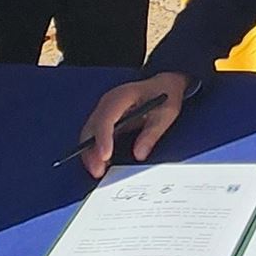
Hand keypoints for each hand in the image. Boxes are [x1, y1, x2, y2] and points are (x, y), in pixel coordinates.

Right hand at [76, 73, 190, 179]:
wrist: (164, 83)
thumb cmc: (165, 94)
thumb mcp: (166, 112)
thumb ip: (152, 133)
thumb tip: (139, 154)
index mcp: (121, 97)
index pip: (106, 118)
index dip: (103, 138)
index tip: (105, 156)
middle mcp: (108, 103)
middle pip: (91, 128)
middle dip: (91, 151)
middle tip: (98, 171)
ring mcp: (104, 110)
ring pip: (89, 133)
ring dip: (90, 153)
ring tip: (98, 172)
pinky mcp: (105, 119)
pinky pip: (94, 135)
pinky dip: (94, 150)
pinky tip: (101, 164)